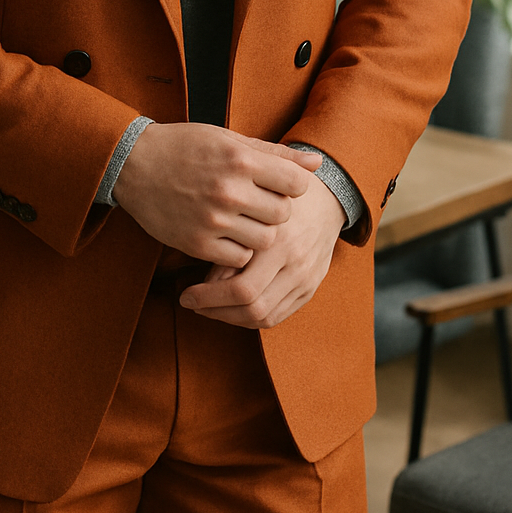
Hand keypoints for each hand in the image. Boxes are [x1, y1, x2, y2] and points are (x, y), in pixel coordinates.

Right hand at [111, 122, 321, 267]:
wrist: (134, 164)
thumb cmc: (185, 147)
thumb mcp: (229, 139)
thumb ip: (274, 154)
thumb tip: (317, 164)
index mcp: (241, 160)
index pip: (296, 183)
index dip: (292, 185)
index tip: (278, 184)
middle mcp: (230, 190)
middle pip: (283, 215)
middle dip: (276, 210)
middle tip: (258, 203)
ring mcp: (213, 220)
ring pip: (264, 240)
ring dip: (259, 232)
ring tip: (242, 219)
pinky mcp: (198, 243)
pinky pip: (238, 258)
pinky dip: (238, 249)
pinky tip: (226, 233)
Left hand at [177, 173, 345, 328]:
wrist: (327, 198)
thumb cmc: (278, 193)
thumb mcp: (253, 202)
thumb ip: (232, 236)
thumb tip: (208, 277)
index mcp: (280, 240)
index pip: (241, 287)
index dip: (208, 297)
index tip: (184, 293)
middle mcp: (295, 264)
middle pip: (251, 307)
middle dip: (214, 310)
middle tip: (189, 302)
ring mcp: (306, 279)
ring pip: (264, 317)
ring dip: (230, 318)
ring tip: (205, 308)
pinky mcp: (310, 289)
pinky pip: (278, 316)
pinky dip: (250, 319)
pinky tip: (230, 309)